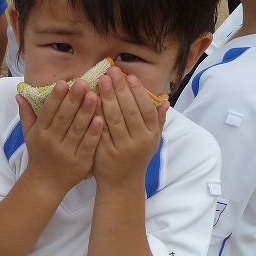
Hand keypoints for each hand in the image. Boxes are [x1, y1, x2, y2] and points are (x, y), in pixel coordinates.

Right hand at [16, 79, 102, 194]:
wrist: (45, 184)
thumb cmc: (39, 154)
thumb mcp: (29, 135)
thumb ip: (26, 113)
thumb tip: (19, 94)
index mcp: (40, 133)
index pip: (47, 112)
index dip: (55, 98)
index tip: (63, 83)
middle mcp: (52, 142)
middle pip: (64, 118)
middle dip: (73, 100)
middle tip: (83, 83)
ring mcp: (67, 153)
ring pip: (77, 129)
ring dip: (86, 112)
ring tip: (94, 95)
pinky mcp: (81, 162)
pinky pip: (88, 145)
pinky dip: (94, 132)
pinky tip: (101, 119)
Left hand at [93, 67, 167, 188]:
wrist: (121, 183)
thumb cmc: (136, 157)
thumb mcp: (152, 141)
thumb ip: (158, 120)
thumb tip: (165, 101)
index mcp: (151, 135)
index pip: (145, 109)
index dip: (138, 92)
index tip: (129, 76)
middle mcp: (138, 141)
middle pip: (129, 110)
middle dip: (120, 89)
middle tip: (111, 72)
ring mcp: (121, 147)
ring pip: (113, 119)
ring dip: (107, 97)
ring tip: (100, 81)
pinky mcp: (104, 152)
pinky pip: (99, 130)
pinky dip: (95, 114)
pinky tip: (90, 100)